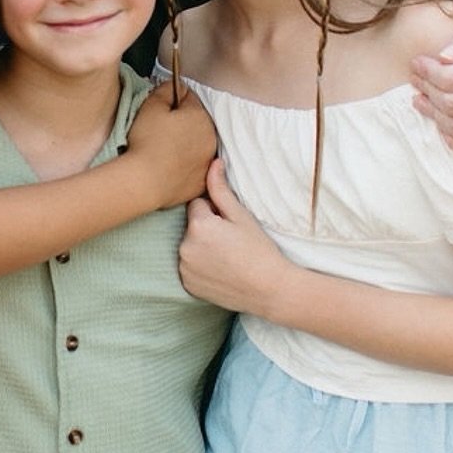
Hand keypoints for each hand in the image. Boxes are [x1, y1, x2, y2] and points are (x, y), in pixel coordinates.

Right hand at [126, 85, 217, 205]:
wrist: (144, 182)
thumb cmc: (146, 143)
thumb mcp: (151, 106)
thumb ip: (165, 89)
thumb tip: (173, 86)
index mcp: (200, 116)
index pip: (189, 98)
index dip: (172, 101)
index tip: (160, 109)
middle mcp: (211, 138)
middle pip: (196, 121)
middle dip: (181, 122)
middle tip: (159, 131)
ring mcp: (208, 161)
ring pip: (197, 144)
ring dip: (185, 143)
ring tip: (163, 150)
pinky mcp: (202, 181)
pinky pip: (195, 166)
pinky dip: (185, 164)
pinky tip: (169, 166)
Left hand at [178, 158, 286, 312]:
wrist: (269, 289)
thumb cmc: (259, 250)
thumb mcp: (241, 216)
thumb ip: (221, 189)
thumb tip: (213, 162)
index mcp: (198, 226)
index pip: (197, 205)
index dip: (216, 213)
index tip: (231, 227)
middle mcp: (184, 247)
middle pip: (191, 227)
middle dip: (206, 229)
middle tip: (231, 243)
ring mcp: (184, 269)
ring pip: (189, 246)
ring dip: (201, 248)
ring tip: (227, 257)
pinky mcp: (187, 285)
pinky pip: (189, 267)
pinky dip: (200, 267)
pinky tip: (220, 271)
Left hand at [410, 19, 452, 157]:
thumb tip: (442, 57)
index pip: (451, 78)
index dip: (427, 71)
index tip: (416, 64)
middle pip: (450, 103)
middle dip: (427, 90)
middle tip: (416, 80)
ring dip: (433, 114)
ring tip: (422, 99)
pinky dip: (452, 138)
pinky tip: (441, 122)